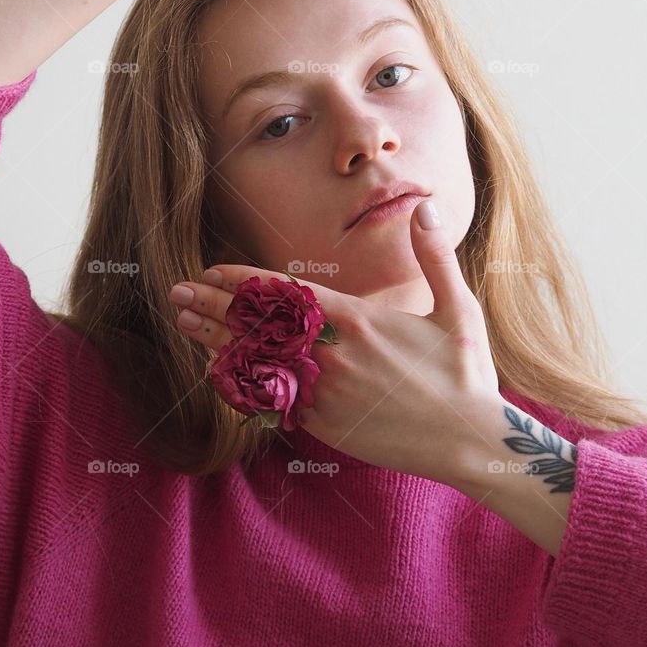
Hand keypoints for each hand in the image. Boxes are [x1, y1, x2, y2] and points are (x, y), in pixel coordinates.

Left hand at [167, 199, 502, 482]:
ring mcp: (326, 393)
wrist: (469, 440)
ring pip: (259, 362)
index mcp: (359, 321)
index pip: (286, 294)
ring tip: (185, 326)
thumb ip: (435, 255)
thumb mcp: (459, 308)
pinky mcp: (325, 424)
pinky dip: (243, 382)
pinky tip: (219, 371)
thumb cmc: (465, 373)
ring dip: (219, 342)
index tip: (212, 271)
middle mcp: (334, 355)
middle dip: (214, 307)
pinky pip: (273, 399)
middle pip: (260, 327)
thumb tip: (425, 206)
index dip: (244, 282)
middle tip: (177, 293)